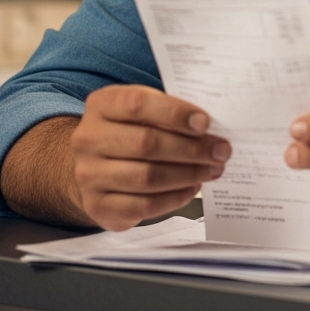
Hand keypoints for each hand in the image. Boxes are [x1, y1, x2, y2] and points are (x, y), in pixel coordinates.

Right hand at [70, 84, 230, 230]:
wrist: (96, 167)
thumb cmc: (131, 131)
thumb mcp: (143, 111)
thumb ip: (170, 112)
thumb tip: (210, 127)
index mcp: (102, 105)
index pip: (137, 104)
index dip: (174, 113)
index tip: (205, 123)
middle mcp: (88, 139)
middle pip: (146, 144)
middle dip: (192, 148)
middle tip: (221, 151)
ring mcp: (88, 175)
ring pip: (147, 177)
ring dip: (188, 174)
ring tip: (213, 170)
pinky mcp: (97, 206)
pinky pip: (143, 206)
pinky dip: (175, 197)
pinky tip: (193, 188)